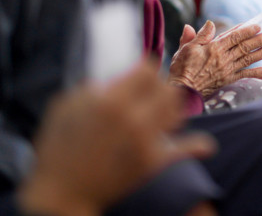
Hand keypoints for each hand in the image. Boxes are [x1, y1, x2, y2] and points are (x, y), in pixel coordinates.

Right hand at [19, 62, 215, 215]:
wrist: (61, 193)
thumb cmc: (58, 148)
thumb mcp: (67, 106)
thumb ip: (94, 87)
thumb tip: (120, 76)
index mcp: (110, 101)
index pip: (148, 69)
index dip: (145, 70)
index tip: (140, 75)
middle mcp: (133, 118)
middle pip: (167, 88)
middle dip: (158, 88)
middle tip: (149, 95)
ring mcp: (146, 141)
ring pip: (178, 110)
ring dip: (171, 109)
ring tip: (160, 114)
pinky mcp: (153, 162)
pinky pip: (186, 148)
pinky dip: (197, 145)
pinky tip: (203, 144)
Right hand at [168, 20, 261, 98]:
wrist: (182, 90)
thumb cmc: (182, 68)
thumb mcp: (187, 48)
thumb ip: (200, 36)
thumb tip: (209, 23)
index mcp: (214, 48)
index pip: (234, 37)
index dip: (246, 31)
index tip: (257, 26)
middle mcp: (223, 58)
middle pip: (244, 47)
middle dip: (258, 40)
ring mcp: (226, 70)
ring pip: (247, 59)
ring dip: (260, 54)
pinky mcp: (227, 80)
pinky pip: (243, 76)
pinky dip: (255, 74)